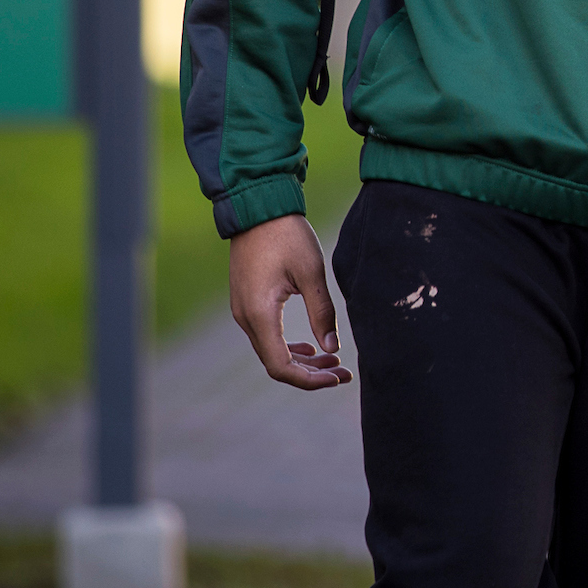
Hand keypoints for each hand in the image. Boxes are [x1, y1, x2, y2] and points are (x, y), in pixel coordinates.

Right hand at [228, 215, 350, 391]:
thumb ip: (322, 313)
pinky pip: (267, 337)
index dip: (310, 380)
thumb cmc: (287, 235)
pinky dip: (290, 347)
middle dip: (311, 374)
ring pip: (272, 351)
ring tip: (334, 362)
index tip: (338, 376)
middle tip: (343, 374)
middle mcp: (246, 318)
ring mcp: (243, 311)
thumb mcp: (312, 273)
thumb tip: (333, 348)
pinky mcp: (247, 303)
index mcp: (260, 314)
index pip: (281, 366)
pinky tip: (312, 348)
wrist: (259, 208)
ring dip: (302, 362)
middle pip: (276, 364)